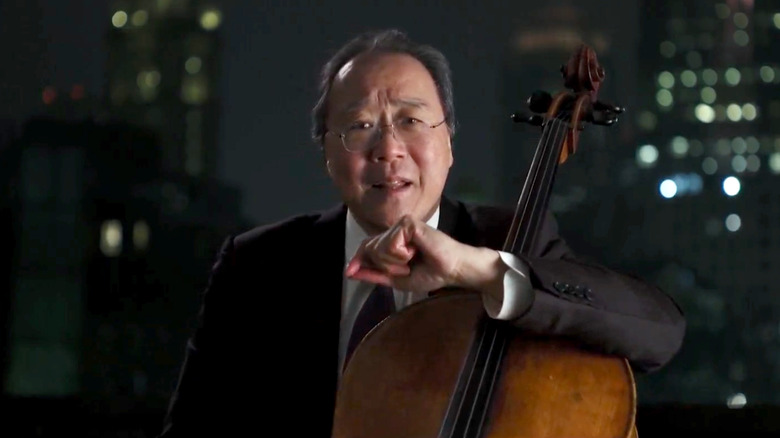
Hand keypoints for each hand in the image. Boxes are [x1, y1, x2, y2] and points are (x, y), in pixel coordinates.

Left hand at [345, 215, 505, 296]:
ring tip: (413, 259)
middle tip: (407, 268)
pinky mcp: (408, 223)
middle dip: (385, 266)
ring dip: (394, 262)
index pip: (368, 247)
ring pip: (379, 248)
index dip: (358, 259)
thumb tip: (350, 272)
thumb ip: (374, 274)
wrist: (452, 271)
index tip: (349, 272)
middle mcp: (395, 229)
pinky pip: (391, 244)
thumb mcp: (397, 279)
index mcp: (393, 240)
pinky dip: (402, 255)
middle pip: (370, 248)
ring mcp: (401, 224)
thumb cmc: (431, 273)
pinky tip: (417, 251)